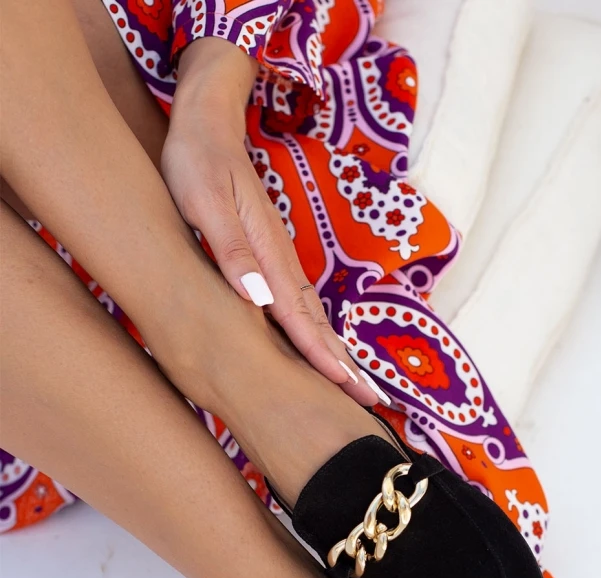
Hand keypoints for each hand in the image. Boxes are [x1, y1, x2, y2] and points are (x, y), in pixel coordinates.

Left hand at [161, 38, 381, 406]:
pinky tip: (321, 349)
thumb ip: (230, 250)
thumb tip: (256, 298)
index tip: (346, 386)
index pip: (300, 318)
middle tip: (370, 403)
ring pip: (314, 318)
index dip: (322, 356)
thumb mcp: (203, 202)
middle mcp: (282, 263)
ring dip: (336, 353)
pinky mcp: (272, 258)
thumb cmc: (198, 162)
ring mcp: (281, 261)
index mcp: (268, 257)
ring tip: (357, 386)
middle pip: (319, 324)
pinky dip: (317, 334)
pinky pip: (301, 307)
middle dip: (345, 365)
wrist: (209, 120)